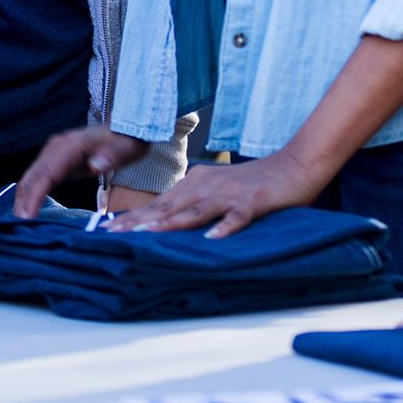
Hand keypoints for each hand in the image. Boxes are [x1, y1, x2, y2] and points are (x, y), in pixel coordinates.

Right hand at [16, 127, 150, 216]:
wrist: (126, 129)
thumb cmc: (126, 142)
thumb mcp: (125, 149)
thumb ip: (111, 156)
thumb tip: (94, 164)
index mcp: (70, 146)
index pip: (46, 173)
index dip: (34, 196)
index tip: (26, 218)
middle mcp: (56, 147)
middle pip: (32, 176)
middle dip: (23, 202)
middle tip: (17, 229)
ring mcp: (53, 152)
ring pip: (30, 177)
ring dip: (23, 199)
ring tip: (20, 225)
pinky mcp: (55, 160)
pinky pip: (38, 178)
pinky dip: (30, 194)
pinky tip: (28, 210)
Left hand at [110, 151, 324, 238]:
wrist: (295, 165)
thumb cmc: (254, 183)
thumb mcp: (218, 191)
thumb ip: (194, 203)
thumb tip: (166, 221)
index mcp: (196, 183)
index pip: (159, 203)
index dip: (134, 216)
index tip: (107, 229)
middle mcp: (207, 186)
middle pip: (169, 206)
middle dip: (140, 221)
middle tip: (112, 234)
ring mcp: (230, 193)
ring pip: (196, 210)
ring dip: (171, 223)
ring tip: (147, 235)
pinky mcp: (254, 201)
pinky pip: (237, 216)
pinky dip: (225, 226)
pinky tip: (212, 238)